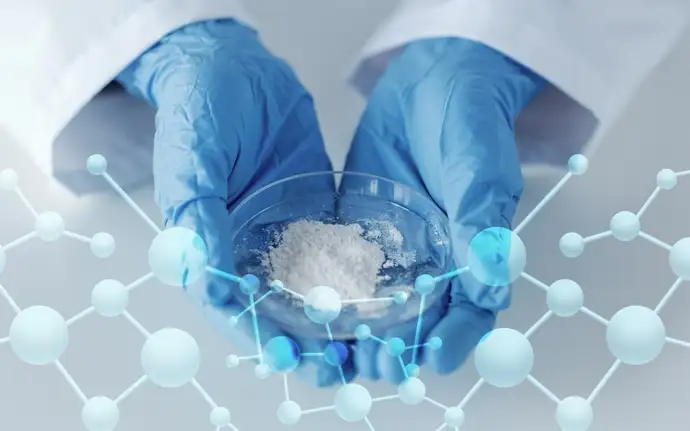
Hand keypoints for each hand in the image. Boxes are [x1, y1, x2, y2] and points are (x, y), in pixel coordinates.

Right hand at [116, 19, 353, 386]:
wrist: (235, 67)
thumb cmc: (201, 107)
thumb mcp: (192, 156)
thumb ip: (200, 213)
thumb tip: (209, 276)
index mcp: (207, 243)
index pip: (228, 303)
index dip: (254, 333)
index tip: (286, 355)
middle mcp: (244, 248)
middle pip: (272, 309)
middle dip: (302, 341)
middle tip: (336, 367)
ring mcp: (280, 234)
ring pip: (306, 291)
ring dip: (331, 323)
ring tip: (364, 348)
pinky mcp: (311, 215)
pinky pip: (333, 253)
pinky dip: (352, 281)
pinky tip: (379, 298)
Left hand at [342, 37, 546, 382]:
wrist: (432, 81)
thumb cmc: (470, 123)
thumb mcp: (479, 171)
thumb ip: (481, 225)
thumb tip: (490, 287)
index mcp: (474, 252)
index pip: (470, 310)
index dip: (455, 338)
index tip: (433, 358)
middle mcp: (435, 258)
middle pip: (421, 318)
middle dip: (403, 346)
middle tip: (380, 363)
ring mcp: (395, 247)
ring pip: (380, 303)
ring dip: (364, 331)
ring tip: (344, 350)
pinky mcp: (360, 228)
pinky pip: (345, 267)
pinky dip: (333, 292)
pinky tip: (313, 306)